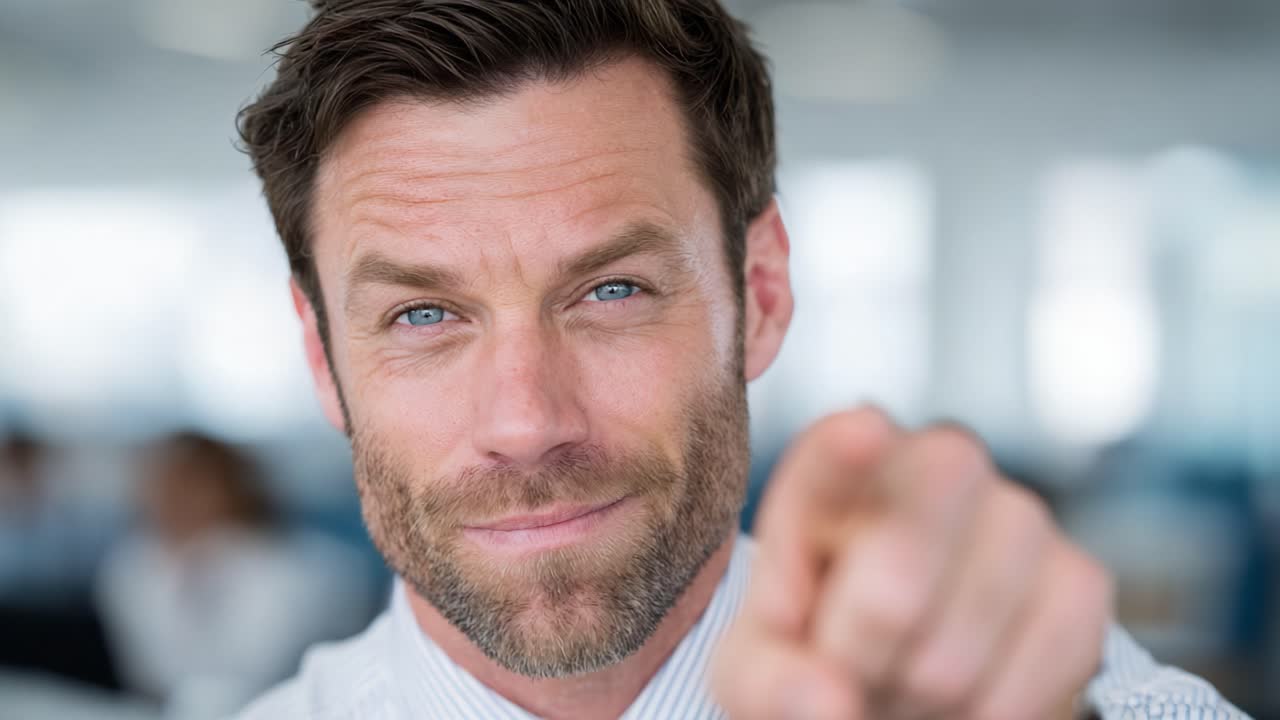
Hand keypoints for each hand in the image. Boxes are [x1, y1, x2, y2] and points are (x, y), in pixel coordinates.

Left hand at [710, 407, 1112, 718]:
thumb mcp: (763, 671)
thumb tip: (827, 698)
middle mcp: (934, 463)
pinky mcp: (1079, 578)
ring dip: (923, 697)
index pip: (836, 446)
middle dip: (864, 649)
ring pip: (959, 640)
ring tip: (901, 692)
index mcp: (835, 469)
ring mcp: (1016, 513)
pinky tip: (965, 708)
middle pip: (902, 555)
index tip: (860, 438)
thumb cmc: (820, 661)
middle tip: (852, 676)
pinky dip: (997, 711)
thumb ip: (770, 680)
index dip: (850, 447)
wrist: (898, 689)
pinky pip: (1045, 660)